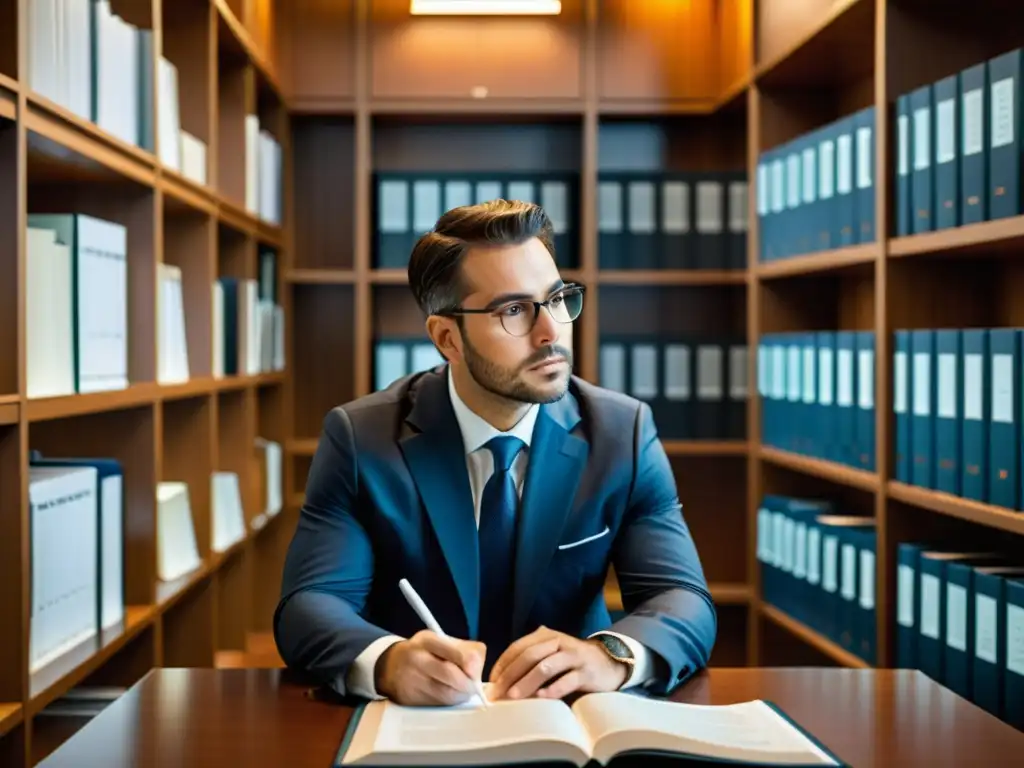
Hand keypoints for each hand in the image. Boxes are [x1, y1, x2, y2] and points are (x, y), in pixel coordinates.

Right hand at [374, 630, 486, 705]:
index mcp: (428, 640)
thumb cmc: (424, 652)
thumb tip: (477, 670)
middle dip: (468, 684)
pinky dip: (447, 702)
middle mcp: (417, 660)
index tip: (476, 671)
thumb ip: (464, 650)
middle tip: (473, 686)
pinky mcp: (409, 700)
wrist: (390, 666)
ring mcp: (411, 681)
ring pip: (446, 695)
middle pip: (452, 676)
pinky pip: (437, 705)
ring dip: (460, 696)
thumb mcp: (441, 641)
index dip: (471, 664)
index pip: (455, 652)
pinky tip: (447, 695)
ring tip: (461, 690)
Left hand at [488, 626, 628, 700]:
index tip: (491, 682)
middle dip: (510, 675)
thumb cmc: (573, 661)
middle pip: (529, 656)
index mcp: (546, 636)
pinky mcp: (587, 672)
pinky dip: (553, 689)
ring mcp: (574, 656)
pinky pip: (567, 680)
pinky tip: (541, 698)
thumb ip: (532, 658)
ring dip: (527, 682)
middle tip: (497, 692)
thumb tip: (502, 679)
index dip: (503, 663)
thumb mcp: (552, 652)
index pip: (519, 647)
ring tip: (513, 696)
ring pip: (546, 667)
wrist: (609, 661)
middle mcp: (559, 642)